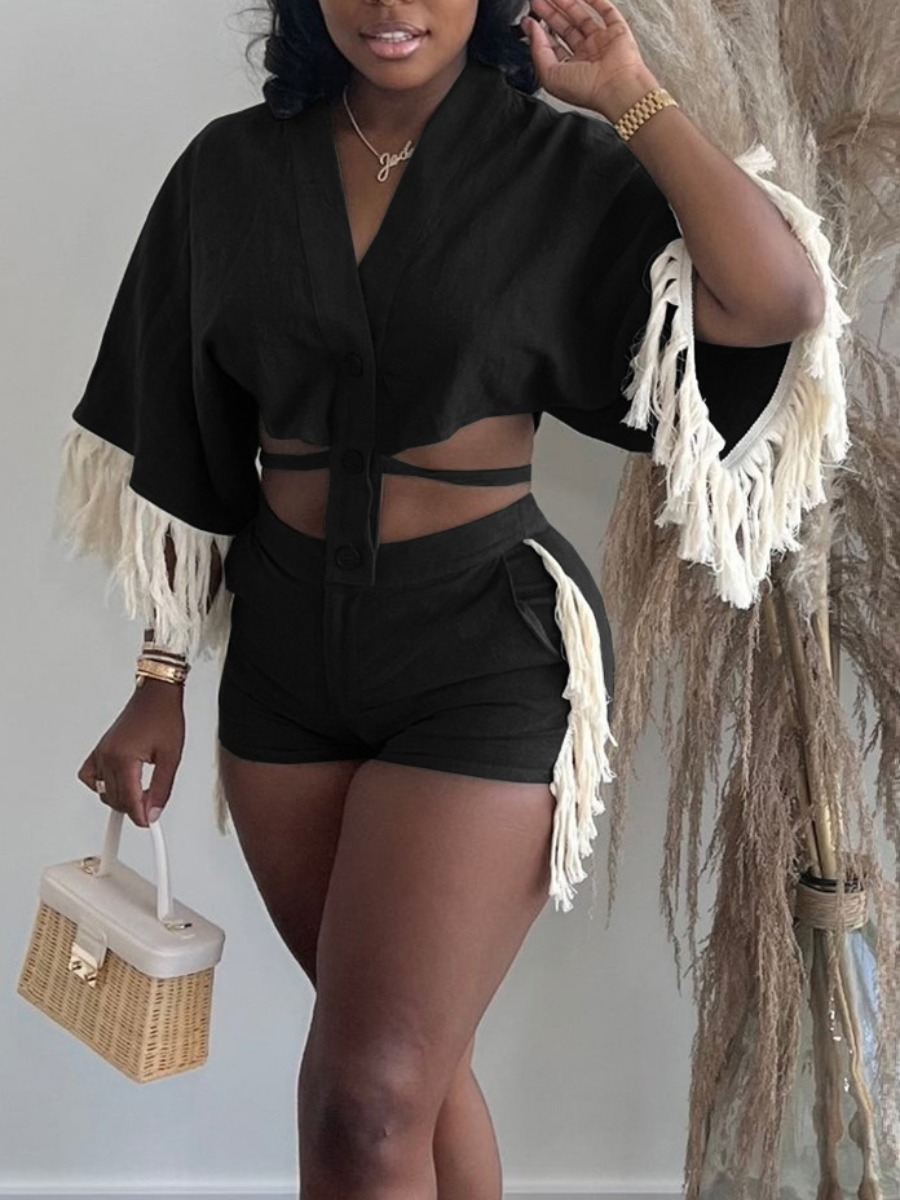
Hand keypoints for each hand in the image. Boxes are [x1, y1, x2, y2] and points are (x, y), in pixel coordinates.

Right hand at [77, 679, 184, 827]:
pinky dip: (100, 785)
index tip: (150, 823)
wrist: (156, 696)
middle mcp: (107, 756)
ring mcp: (100, 752)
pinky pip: (90, 776)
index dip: (141, 816)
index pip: (129, 800)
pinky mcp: (99, 749)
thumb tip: (153, 813)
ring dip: (120, 798)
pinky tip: (116, 784)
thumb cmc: (164, 717)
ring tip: (141, 794)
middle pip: (115, 799)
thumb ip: (162, 789)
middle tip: (152, 805)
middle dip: (134, 808)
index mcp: (124, 758)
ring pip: (102, 792)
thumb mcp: (172, 757)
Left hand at [522, 0, 657, 116]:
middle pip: (565, 29)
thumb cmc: (586, 90)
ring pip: (581, 17)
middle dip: (550, 13)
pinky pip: (605, 11)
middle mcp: (586, 56)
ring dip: (567, 3)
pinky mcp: (617, 31)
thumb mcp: (549, 75)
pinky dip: (595, 0)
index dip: (539, 32)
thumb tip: (531, 28)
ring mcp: (601, 42)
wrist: (616, 88)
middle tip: (537, 0)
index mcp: (570, 70)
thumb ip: (537, 50)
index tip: (528, 19)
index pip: (552, 46)